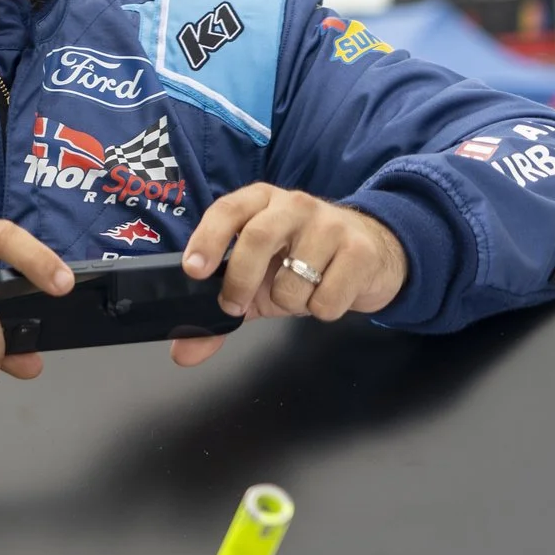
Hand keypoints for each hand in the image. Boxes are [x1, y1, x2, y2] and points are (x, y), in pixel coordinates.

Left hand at [170, 185, 408, 366]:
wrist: (372, 254)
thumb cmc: (302, 263)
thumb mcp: (258, 280)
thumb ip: (220, 312)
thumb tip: (183, 352)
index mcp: (259, 202)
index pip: (227, 210)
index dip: (207, 239)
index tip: (193, 271)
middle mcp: (293, 204)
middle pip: (257, 238)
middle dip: (240, 281)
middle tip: (235, 306)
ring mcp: (330, 224)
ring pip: (294, 279)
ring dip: (290, 303)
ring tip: (300, 293)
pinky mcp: (360, 251)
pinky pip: (328, 299)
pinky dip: (322, 310)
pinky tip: (329, 293)